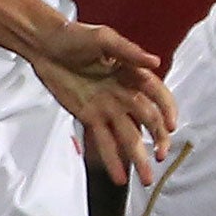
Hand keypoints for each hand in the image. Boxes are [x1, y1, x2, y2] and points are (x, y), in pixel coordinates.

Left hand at [27, 21, 176, 185]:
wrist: (45, 45)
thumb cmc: (76, 36)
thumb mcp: (104, 38)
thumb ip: (129, 51)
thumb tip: (155, 62)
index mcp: (134, 75)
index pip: (158, 95)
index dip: (167, 110)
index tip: (171, 127)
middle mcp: (125, 95)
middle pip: (148, 122)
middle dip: (158, 140)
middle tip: (161, 156)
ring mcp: (108, 109)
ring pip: (128, 138)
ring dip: (138, 158)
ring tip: (146, 179)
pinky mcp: (90, 118)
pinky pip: (103, 142)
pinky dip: (112, 160)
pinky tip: (119, 178)